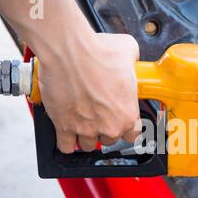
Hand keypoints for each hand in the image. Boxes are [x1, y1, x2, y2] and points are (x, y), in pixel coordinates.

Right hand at [37, 33, 140, 152]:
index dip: (125, 127)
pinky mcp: (64, 127)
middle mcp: (109, 126)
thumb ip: (133, 63)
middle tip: (98, 114)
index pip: (132, 134)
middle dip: (104, 129)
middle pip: (110, 139)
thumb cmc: (98, 52)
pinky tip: (68, 133)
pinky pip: (66, 147)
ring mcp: (86, 129)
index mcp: (128, 114)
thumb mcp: (129, 52)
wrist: (69, 51)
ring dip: (86, 136)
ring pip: (88, 145)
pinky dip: (67, 142)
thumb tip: (132, 59)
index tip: (119, 120)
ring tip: (83, 122)